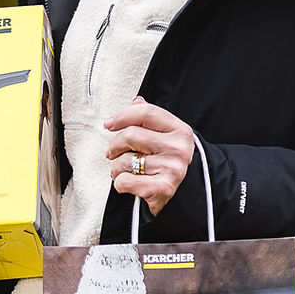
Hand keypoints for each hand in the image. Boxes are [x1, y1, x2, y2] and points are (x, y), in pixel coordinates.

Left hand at [104, 96, 194, 216]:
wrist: (186, 193)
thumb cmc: (167, 161)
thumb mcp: (164, 136)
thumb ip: (150, 119)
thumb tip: (136, 101)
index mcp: (180, 130)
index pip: (146, 113)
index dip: (122, 116)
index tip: (108, 124)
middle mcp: (179, 148)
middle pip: (131, 135)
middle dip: (115, 145)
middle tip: (112, 152)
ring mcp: (172, 169)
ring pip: (125, 160)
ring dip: (116, 167)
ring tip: (123, 170)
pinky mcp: (163, 189)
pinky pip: (125, 181)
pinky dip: (120, 183)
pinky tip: (129, 183)